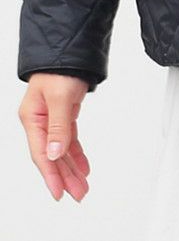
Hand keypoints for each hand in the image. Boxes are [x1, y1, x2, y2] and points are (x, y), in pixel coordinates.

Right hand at [18, 73, 90, 201]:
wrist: (70, 47)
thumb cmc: (60, 66)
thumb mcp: (60, 96)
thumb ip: (58, 126)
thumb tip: (54, 153)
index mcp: (32, 117)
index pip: (41, 153)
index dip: (50, 175)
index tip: (59, 192)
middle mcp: (40, 120)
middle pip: (52, 155)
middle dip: (65, 176)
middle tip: (78, 194)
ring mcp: (51, 117)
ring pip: (61, 149)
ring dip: (72, 167)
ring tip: (83, 186)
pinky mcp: (64, 112)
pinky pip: (69, 138)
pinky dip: (76, 152)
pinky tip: (83, 165)